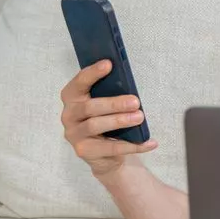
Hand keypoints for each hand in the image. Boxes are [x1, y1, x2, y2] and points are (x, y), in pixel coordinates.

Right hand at [60, 59, 157, 176]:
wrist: (105, 154)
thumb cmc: (107, 119)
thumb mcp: (107, 104)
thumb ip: (110, 93)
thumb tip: (127, 83)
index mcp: (72, 97)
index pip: (79, 83)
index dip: (92, 73)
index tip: (108, 64)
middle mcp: (69, 115)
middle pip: (89, 107)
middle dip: (113, 103)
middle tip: (135, 101)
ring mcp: (74, 134)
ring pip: (95, 125)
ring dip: (120, 120)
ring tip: (140, 117)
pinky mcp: (84, 151)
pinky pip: (110, 147)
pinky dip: (133, 145)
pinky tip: (150, 142)